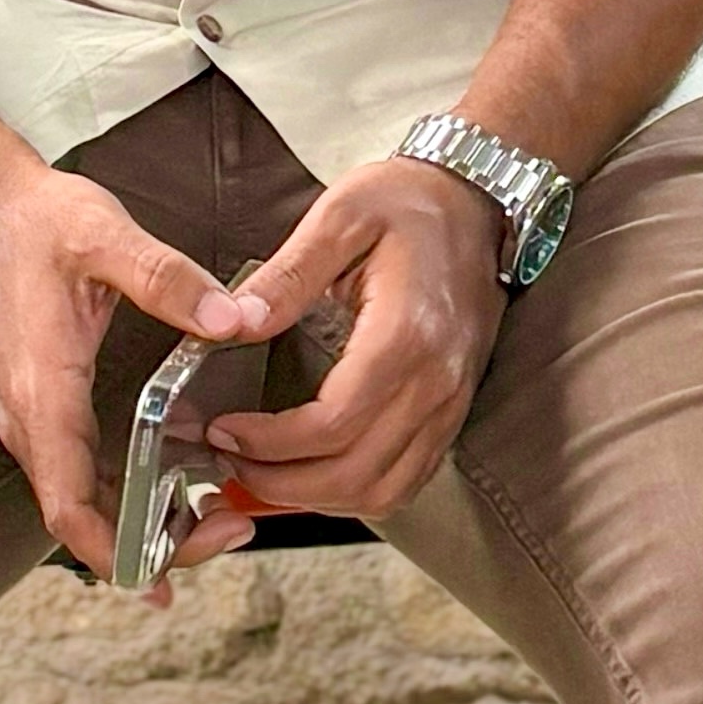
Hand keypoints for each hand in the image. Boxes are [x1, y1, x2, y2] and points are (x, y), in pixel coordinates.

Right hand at [0, 154, 275, 576]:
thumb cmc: (37, 223)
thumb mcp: (107, 237)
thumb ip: (169, 279)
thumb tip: (231, 319)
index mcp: (43, 394)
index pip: (67, 507)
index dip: (116, 553)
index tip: (170, 572)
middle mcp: (31, 420)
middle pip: (82, 521)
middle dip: (152, 547)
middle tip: (231, 533)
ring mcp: (34, 418)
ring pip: (82, 502)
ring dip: (142, 525)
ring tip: (217, 522)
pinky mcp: (45, 407)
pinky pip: (82, 475)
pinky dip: (126, 497)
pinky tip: (175, 494)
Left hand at [195, 154, 507, 538]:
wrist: (478, 203)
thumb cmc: (411, 204)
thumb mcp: (340, 217)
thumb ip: (285, 276)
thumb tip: (231, 323)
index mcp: (405, 335)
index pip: (333, 424)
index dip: (269, 443)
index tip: (224, 430)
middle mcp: (436, 382)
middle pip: (356, 475)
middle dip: (282, 484)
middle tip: (230, 463)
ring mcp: (449, 404)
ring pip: (383, 493)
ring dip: (316, 499)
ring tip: (262, 475)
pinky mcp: (450, 413)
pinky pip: (405, 481)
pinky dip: (353, 493)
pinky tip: (311, 475)